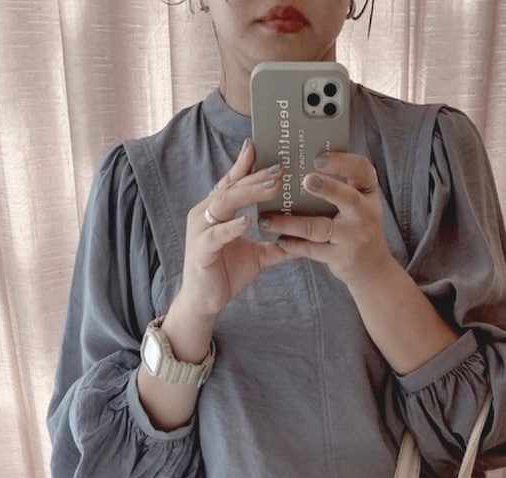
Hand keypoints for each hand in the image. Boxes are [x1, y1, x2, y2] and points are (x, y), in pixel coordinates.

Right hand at [177, 138, 289, 321]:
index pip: (232, 182)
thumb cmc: (226, 274)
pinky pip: (216, 235)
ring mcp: (201, 231)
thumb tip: (304, 239)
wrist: (205, 302)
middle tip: (280, 168)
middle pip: (232, 187)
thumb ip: (277, 245)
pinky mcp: (201, 250)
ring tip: (272, 187)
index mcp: (217, 211)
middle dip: (256, 176)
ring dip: (248, 194)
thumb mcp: (257, 256)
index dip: (245, 164)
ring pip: (224, 204)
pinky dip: (231, 227)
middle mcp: (205, 214)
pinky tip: (247, 221)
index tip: (261, 147)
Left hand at [260, 152, 393, 290]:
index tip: (318, 158)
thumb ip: (337, 183)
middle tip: (305, 180)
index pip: (360, 169)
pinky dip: (293, 244)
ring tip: (266, 219)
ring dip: (290, 223)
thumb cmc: (355, 225)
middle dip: (327, 188)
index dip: (341, 162)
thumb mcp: (357, 201)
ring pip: (319, 228)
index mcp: (367, 191)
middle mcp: (365, 213)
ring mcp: (354, 238)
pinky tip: (278, 238)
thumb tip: (297, 162)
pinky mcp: (341, 258)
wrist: (372, 268)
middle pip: (347, 199)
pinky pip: (312, 250)